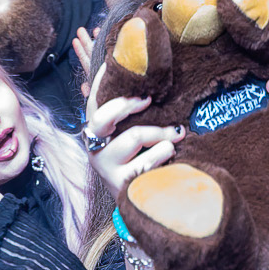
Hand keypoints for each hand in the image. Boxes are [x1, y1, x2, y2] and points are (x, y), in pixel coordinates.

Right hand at [82, 80, 184, 201]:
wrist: (140, 202)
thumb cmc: (136, 158)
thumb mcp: (129, 132)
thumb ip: (128, 107)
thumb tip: (123, 67)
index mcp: (95, 130)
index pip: (92, 100)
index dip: (103, 82)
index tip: (122, 70)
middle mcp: (94, 148)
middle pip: (103, 117)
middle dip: (128, 104)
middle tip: (149, 99)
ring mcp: (106, 167)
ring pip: (134, 136)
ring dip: (161, 133)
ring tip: (176, 134)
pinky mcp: (122, 184)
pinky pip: (149, 160)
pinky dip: (165, 152)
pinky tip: (171, 153)